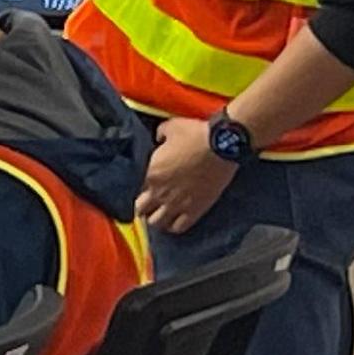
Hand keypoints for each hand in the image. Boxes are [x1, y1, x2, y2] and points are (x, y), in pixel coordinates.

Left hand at [140, 117, 238, 234]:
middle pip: (139, 210)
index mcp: (149, 173)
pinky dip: (174, 226)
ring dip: (155, 218)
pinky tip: (174, 221)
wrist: (222, 144)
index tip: (142, 185)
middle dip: (142, 206)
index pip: (131, 188)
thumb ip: (159, 135)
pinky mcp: (194, 210)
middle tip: (148, 203)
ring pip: (155, 223)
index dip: (136, 187)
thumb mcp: (170, 127)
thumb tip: (158, 139)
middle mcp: (158, 192)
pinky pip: (178, 227)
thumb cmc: (195, 134)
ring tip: (159, 214)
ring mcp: (176, 204)